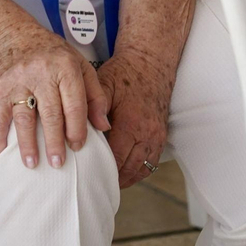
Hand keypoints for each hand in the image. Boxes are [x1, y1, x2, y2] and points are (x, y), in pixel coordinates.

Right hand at [0, 23, 111, 169]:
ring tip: (32, 164)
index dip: (77, 128)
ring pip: (24, 117)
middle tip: (58, 163)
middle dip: (55, 141)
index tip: (78, 146)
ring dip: (27, 143)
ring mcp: (18, 79)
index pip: (74, 104)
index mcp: (65, 67)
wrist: (14, 35)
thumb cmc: (51, 54)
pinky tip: (0, 153)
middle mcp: (41, 72)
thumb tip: (103, 126)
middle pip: (50, 113)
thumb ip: (95, 95)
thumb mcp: (80, 65)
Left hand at [98, 49, 174, 187]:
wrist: (150, 64)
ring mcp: (157, 136)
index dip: (100, 167)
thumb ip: (94, 105)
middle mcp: (147, 133)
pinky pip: (152, 162)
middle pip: (128, 168)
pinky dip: (139, 171)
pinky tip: (126, 173)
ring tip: (107, 181)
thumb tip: (84, 128)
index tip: (87, 173)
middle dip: (111, 177)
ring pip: (141, 169)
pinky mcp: (161, 136)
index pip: (115, 156)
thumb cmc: (125, 73)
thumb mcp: (104, 83)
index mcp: (131, 123)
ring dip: (126, 178)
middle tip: (93, 182)